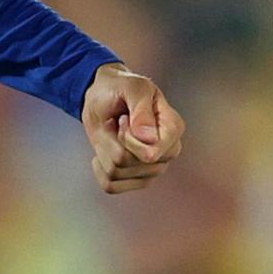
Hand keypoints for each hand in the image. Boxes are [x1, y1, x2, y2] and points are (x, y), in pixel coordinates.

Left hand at [83, 63, 179, 191]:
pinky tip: (103, 150)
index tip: (125, 117)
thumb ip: (141, 109)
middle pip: (129, 162)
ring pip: (116, 172)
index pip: (150, 153)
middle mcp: (167, 152)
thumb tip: (148, 138)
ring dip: (104, 149)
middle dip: (114, 141)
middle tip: (118, 122)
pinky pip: (110, 185)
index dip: (128, 137)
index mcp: (174, 129)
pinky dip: (99, 168)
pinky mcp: (135, 179)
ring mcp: (152, 168)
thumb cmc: (121, 88)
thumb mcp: (131, 87)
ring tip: (113, 132)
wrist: (104, 97)